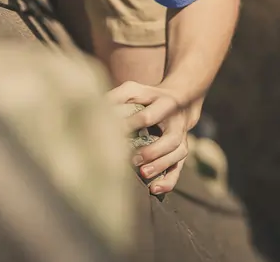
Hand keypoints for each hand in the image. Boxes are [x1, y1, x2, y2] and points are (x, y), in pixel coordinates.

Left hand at [109, 80, 198, 194]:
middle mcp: (176, 123)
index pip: (150, 116)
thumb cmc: (149, 96)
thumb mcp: (134, 89)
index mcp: (164, 104)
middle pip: (171, 139)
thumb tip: (97, 105)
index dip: (133, 124)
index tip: (117, 133)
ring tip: (143, 174)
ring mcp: (182, 138)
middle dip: (153, 151)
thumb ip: (118, 95)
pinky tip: (154, 189)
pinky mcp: (181, 153)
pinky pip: (179, 169)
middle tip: (133, 159)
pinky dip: (168, 181)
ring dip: (160, 166)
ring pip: (177, 155)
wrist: (178, 100)